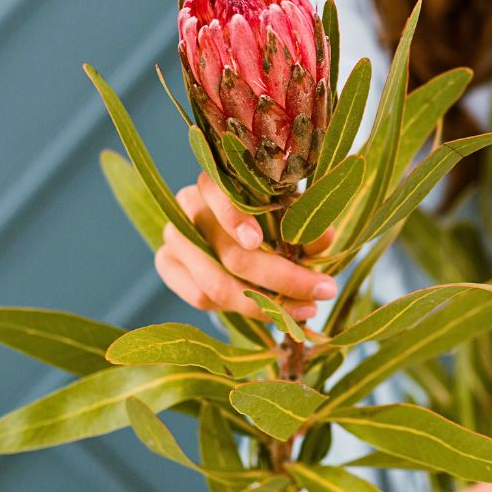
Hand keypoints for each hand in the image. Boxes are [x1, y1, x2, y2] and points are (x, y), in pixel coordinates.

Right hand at [154, 172, 336, 319]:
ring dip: (263, 304)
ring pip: (215, 283)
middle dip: (282, 277)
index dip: (234, 218)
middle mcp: (189, 205)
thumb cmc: (267, 216)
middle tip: (322, 290)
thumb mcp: (290, 216)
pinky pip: (200, 297)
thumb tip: (325, 236)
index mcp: (219, 180)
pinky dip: (237, 309)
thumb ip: (305, 226)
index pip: (217, 193)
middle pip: (229, 252)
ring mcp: (174, 236)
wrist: (228, 230)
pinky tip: (268, 311)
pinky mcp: (166, 264)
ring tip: (303, 311)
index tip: (257, 241)